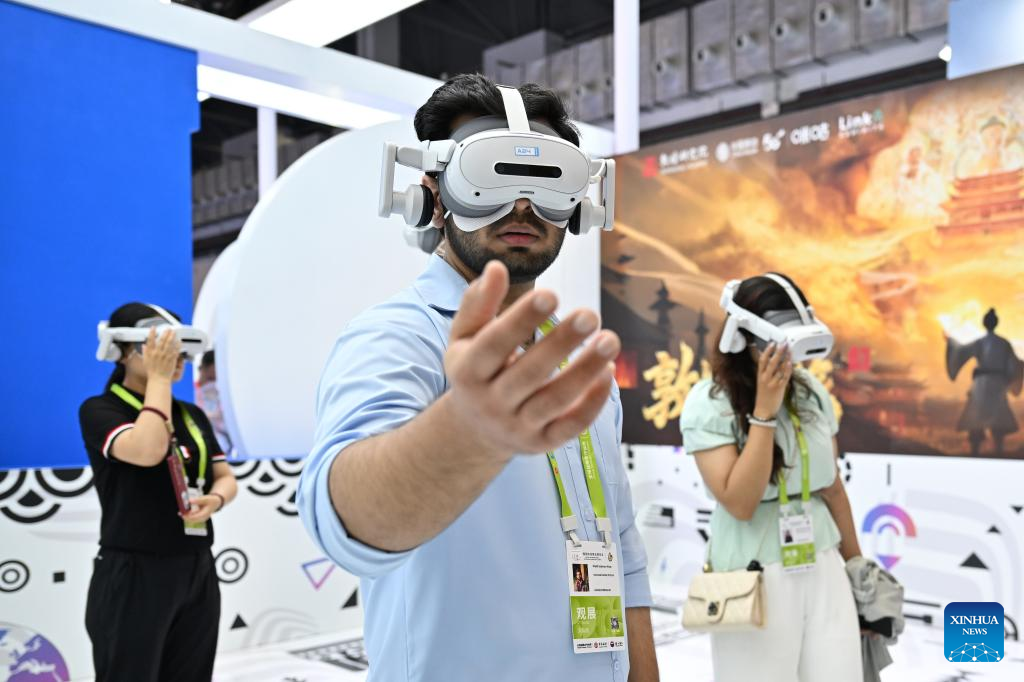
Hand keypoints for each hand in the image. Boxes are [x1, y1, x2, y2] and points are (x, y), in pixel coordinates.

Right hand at [142, 328, 180, 381]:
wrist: (158, 379)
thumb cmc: (152, 371)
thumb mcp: (145, 360)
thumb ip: (145, 352)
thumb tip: (144, 345)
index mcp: (150, 353)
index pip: (150, 340)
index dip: (152, 333)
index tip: (153, 327)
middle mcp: (157, 353)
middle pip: (161, 340)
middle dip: (165, 333)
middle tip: (168, 328)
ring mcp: (165, 356)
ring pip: (169, 344)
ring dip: (172, 336)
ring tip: (174, 332)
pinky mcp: (171, 359)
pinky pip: (175, 350)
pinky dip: (177, 345)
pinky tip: (179, 341)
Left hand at [181, 495, 220, 523]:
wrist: (215, 502)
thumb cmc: (212, 501)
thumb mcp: (206, 498)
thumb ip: (198, 500)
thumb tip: (190, 500)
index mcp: (205, 514)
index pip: (195, 517)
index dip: (188, 516)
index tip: (182, 513)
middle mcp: (203, 518)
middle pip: (192, 520)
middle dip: (185, 517)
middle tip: (180, 513)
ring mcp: (201, 518)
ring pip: (191, 520)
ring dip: (186, 516)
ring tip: (181, 512)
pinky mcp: (199, 517)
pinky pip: (192, 518)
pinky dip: (188, 515)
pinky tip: (184, 512)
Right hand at [443, 261, 618, 460]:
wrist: (473, 430)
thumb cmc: (475, 369)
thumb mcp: (464, 337)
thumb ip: (478, 303)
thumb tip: (496, 268)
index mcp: (467, 370)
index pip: (494, 344)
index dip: (522, 320)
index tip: (552, 294)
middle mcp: (490, 402)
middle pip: (529, 373)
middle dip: (561, 343)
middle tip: (590, 314)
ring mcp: (517, 426)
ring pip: (555, 400)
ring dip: (585, 370)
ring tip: (610, 339)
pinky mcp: (541, 444)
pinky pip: (570, 427)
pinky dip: (592, 402)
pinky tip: (609, 372)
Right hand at [753, 342, 792, 418]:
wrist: (764, 410)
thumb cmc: (764, 395)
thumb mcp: (761, 381)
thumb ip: (765, 370)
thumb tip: (769, 360)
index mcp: (759, 375)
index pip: (762, 360)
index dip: (767, 351)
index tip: (772, 343)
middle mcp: (765, 378)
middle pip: (771, 361)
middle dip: (778, 351)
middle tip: (783, 343)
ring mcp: (772, 383)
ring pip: (779, 367)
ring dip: (785, 358)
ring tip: (789, 350)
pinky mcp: (779, 388)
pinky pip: (784, 376)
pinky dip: (787, 369)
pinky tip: (790, 363)